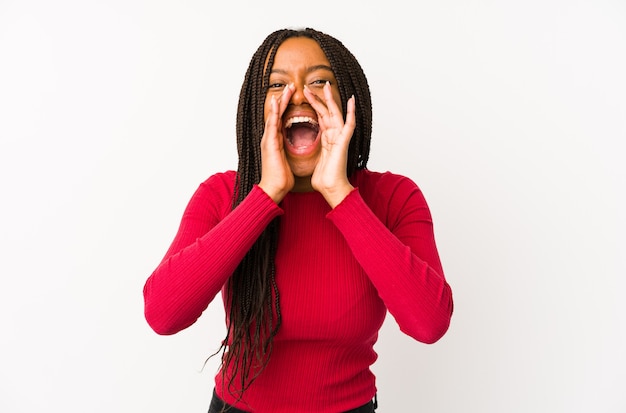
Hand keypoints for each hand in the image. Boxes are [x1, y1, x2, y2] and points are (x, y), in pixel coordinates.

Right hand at [258, 84, 294, 202]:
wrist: (274, 189)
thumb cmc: (281, 178)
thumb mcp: (287, 160)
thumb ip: (288, 150)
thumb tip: (294, 146)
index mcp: (275, 141)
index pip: (281, 119)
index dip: (286, 107)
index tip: (292, 96)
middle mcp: (270, 138)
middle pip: (277, 114)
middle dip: (283, 100)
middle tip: (290, 86)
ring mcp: (268, 140)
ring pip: (274, 115)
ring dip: (279, 101)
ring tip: (285, 89)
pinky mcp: (269, 144)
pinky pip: (272, 124)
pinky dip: (274, 112)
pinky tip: (277, 102)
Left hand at [305, 82, 355, 207]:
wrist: (331, 189)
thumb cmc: (324, 180)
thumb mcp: (315, 163)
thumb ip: (315, 155)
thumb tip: (310, 158)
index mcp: (327, 141)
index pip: (320, 119)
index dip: (314, 107)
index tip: (305, 97)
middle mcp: (334, 137)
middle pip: (326, 113)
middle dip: (318, 99)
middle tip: (308, 86)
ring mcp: (340, 139)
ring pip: (335, 114)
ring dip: (329, 100)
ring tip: (325, 86)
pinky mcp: (343, 142)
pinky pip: (349, 125)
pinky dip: (351, 112)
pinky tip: (351, 100)